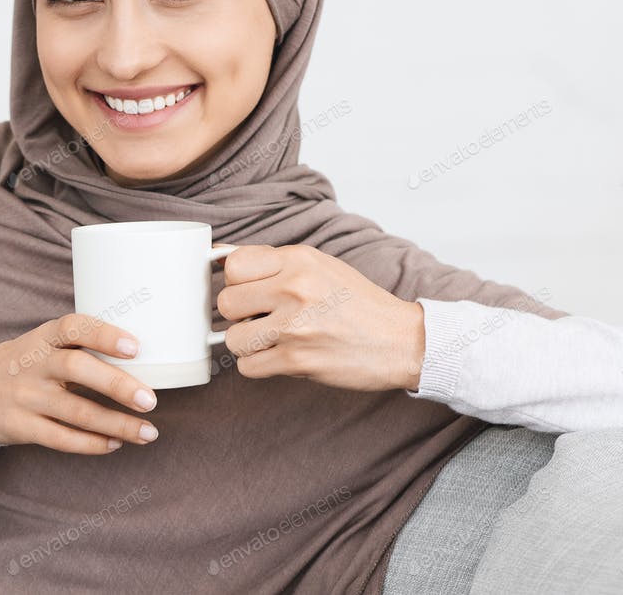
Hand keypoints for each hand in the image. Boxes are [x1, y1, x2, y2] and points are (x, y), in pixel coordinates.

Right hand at [0, 313, 160, 453]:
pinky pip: (61, 439)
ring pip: (76, 412)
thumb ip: (81, 347)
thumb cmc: (27, 365)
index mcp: (44, 338)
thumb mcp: (44, 345)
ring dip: (116, 424)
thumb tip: (145, 359)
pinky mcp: (21, 426)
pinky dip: (92, 444)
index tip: (134, 347)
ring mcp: (26, 397)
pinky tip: (115, 443)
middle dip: (117, 385)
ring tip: (148, 432)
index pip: (72, 328)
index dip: (104, 335)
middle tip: (150, 400)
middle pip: (77, 369)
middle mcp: (34, 365)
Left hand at [215, 243, 425, 391]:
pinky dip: (258, 366)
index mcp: (298, 260)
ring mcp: (294, 325)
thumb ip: (273, 262)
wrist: (403, 341)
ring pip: (232, 338)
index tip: (249, 292)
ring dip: (248, 344)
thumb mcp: (320, 266)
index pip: (233, 265)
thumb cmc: (360, 304)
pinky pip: (248, 367)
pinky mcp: (297, 360)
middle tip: (260, 319)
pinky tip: (279, 358)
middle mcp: (294, 288)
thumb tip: (219, 254)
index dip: (236, 282)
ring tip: (272, 340)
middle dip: (239, 315)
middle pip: (226, 303)